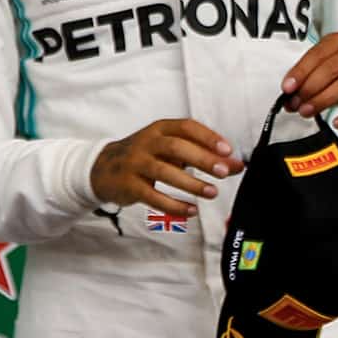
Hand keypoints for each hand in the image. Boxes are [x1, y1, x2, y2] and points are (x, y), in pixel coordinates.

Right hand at [90, 119, 243, 216]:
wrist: (102, 168)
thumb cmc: (145, 156)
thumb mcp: (172, 150)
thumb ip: (204, 156)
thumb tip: (236, 165)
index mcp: (160, 129)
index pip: (186, 127)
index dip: (208, 137)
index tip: (227, 150)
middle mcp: (147, 143)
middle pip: (176, 147)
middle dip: (202, 159)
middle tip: (223, 172)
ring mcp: (135, 164)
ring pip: (164, 172)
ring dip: (191, 184)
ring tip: (211, 192)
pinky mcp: (129, 185)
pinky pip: (153, 196)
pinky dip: (173, 205)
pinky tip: (191, 210)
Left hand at [282, 32, 337, 128]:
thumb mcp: (327, 71)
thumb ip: (307, 81)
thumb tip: (289, 98)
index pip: (316, 55)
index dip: (300, 72)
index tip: (287, 87)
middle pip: (329, 70)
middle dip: (308, 89)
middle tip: (295, 104)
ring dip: (322, 101)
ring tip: (307, 112)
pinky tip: (337, 123)